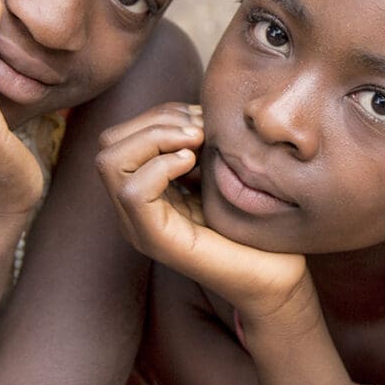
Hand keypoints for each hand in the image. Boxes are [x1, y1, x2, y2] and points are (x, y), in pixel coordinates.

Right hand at [95, 103, 311, 322]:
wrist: (276, 274)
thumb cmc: (255, 222)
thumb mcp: (220, 169)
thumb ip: (197, 143)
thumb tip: (193, 110)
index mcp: (145, 189)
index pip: (121, 133)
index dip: (159, 115)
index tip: (203, 122)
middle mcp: (133, 208)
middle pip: (108, 142)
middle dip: (156, 122)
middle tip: (201, 131)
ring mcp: (140, 226)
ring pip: (110, 161)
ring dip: (156, 138)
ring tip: (197, 145)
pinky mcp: (157, 241)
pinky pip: (132, 191)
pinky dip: (160, 166)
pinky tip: (192, 164)